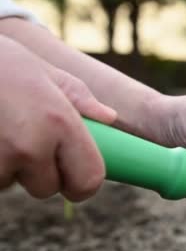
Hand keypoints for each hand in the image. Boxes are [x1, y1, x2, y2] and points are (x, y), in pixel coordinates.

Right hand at [0, 35, 115, 200]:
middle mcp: (32, 144)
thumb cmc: (4, 63)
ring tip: (2, 129)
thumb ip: (80, 99)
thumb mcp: (47, 74)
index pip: (88, 180)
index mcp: (61, 123)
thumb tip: (109, 118)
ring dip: (9, 167)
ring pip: (12, 184)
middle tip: (27, 139)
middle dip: (40, 172)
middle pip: (48, 188)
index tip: (72, 176)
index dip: (82, 183)